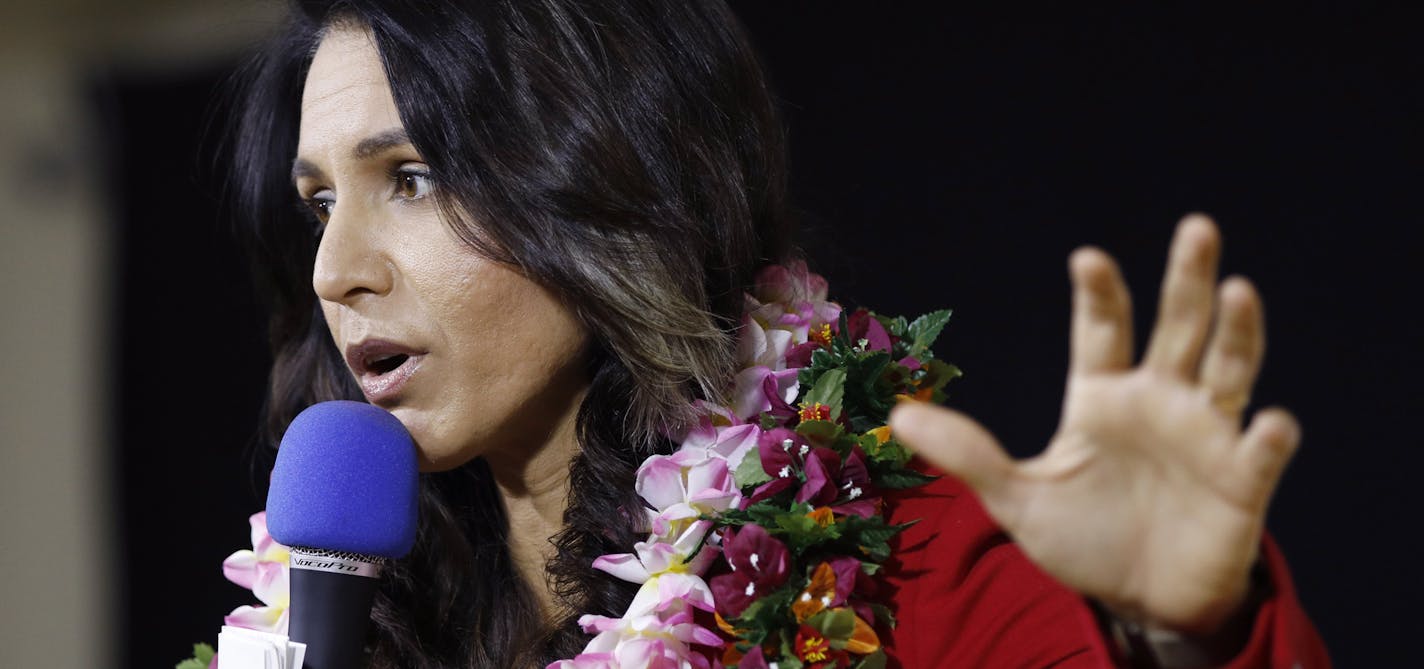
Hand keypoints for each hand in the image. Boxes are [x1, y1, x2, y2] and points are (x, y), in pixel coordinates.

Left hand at [889, 215, 1299, 634]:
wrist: (1142, 602)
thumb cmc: (1084, 541)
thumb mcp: (1017, 501)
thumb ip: (968, 455)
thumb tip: (898, 415)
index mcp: (1102, 398)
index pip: (1101, 331)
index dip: (1098, 295)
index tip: (1087, 260)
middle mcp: (1159, 401)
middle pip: (1177, 326)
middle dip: (1187, 278)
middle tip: (1196, 227)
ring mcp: (1206, 435)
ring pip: (1229, 367)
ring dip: (1237, 331)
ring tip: (1238, 291)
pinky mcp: (1243, 480)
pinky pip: (1262, 450)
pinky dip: (1269, 435)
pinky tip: (1270, 423)